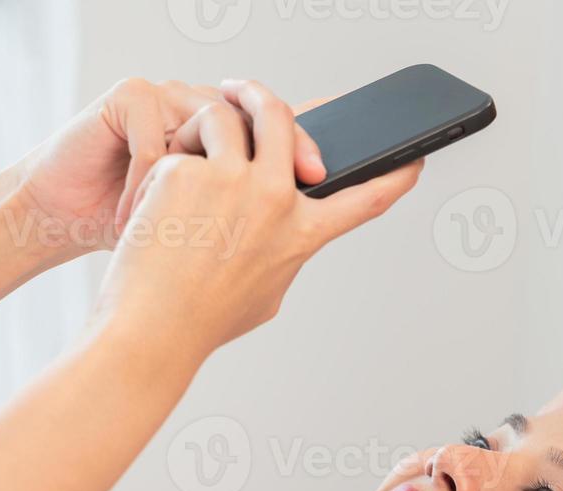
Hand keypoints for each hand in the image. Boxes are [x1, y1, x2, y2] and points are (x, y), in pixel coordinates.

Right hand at [9, 77, 326, 259]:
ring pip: (213, 127)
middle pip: (269, 119)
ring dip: (196, 191)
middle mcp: (210, 117)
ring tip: (172, 235)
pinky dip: (145, 185)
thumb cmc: (142, 236)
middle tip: (307, 182)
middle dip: (293, 150)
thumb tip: (310, 234)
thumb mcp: (215, 239)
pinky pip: (157, 138)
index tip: (379, 154)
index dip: (327, 134)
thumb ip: (263, 232)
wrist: (69, 223)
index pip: (291, 131)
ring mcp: (172, 100)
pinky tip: (129, 218)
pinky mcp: (132, 97)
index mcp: (232, 146)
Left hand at [95, 80, 421, 361]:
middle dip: (261, 94)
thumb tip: (285, 225)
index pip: (365, 198)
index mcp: (302, 234)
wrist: (153, 328)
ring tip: (186, 137)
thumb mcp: (266, 289)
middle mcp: (274, 200)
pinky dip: (163, 163)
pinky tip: (151, 198)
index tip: (411, 161)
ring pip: (226, 116)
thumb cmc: (204, 317)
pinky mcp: (186, 172)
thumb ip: (283, 248)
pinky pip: (180, 146)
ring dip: (205, 120)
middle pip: (282, 116)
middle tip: (243, 91)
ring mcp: (231, 181)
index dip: (394, 177)